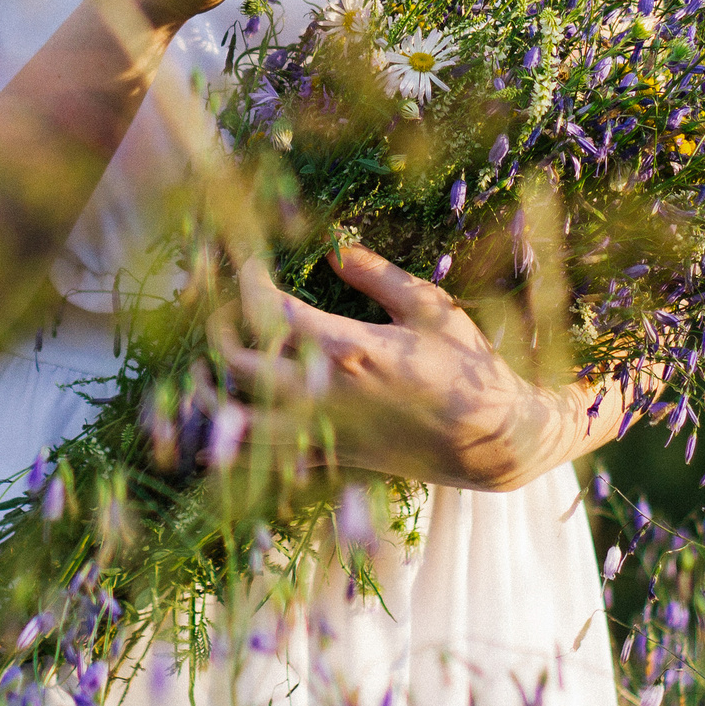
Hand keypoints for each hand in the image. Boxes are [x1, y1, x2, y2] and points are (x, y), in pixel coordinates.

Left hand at [216, 244, 590, 493]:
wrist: (493, 440)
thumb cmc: (466, 366)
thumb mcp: (428, 307)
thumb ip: (376, 275)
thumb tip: (333, 245)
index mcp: (349, 349)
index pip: (271, 311)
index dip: (246, 282)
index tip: (243, 262)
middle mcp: (326, 395)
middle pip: (240, 367)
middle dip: (218, 332)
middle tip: (222, 309)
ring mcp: (326, 434)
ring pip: (242, 424)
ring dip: (215, 395)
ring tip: (211, 368)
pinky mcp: (333, 460)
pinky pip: (270, 459)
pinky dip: (244, 442)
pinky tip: (236, 416)